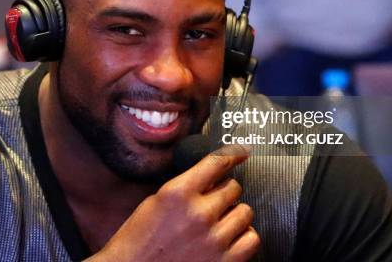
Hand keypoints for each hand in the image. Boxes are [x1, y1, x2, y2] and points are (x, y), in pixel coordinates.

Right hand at [88, 146, 259, 261]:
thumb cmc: (139, 239)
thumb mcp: (156, 201)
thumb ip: (185, 187)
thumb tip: (212, 179)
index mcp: (178, 192)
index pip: (217, 163)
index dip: (234, 154)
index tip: (241, 153)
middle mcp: (199, 213)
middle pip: (234, 188)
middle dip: (226, 191)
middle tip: (215, 201)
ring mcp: (213, 239)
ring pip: (245, 212)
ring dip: (235, 214)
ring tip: (221, 221)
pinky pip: (251, 239)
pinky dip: (244, 236)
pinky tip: (231, 237)